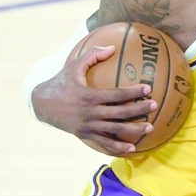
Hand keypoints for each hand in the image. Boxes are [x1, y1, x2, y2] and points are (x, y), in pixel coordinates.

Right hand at [32, 44, 158, 155]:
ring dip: (133, 130)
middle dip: (139, 110)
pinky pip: (104, 143)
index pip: (117, 95)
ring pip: (115, 130)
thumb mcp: (73, 66)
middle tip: (154, 106)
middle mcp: (90, 113)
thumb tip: (112, 47)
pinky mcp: (85, 135)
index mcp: (89, 96)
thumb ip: (92, 55)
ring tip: (149, 128)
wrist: (42, 104)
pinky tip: (131, 148)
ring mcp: (88, 126)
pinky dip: (117, 147)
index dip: (133, 92)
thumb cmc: (61, 82)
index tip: (148, 89)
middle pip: (120, 113)